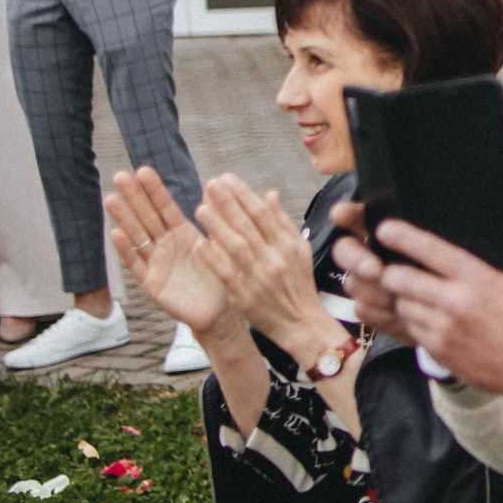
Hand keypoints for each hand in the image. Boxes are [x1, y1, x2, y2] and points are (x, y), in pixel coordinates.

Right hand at [104, 167, 233, 333]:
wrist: (220, 311)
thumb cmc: (221, 275)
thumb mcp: (222, 243)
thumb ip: (216, 217)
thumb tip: (217, 183)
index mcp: (183, 233)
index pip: (166, 207)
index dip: (155, 190)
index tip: (143, 169)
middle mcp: (166, 245)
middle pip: (147, 217)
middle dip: (134, 197)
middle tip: (119, 175)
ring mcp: (156, 263)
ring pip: (137, 237)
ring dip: (124, 218)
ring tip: (111, 198)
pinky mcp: (151, 283)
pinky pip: (137, 265)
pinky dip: (126, 250)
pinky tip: (116, 233)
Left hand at [192, 174, 331, 353]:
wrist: (301, 324)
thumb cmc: (300, 285)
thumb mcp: (300, 250)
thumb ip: (283, 222)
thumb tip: (270, 195)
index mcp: (287, 245)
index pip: (263, 214)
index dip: (244, 194)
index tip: (227, 178)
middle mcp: (274, 258)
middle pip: (248, 226)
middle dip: (228, 203)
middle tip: (210, 184)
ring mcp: (259, 277)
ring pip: (236, 247)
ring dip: (218, 227)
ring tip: (200, 208)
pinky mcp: (245, 296)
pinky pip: (228, 274)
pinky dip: (215, 259)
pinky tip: (201, 244)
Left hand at [333, 215, 502, 398]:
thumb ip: (475, 272)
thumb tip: (444, 262)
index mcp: (478, 279)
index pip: (431, 250)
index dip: (403, 237)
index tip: (385, 229)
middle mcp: (456, 301)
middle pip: (402, 280)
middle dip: (391, 273)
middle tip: (390, 270)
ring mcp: (444, 328)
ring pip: (402, 306)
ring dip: (404, 300)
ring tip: (416, 298)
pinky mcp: (438, 350)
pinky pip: (412, 329)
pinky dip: (415, 323)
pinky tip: (430, 321)